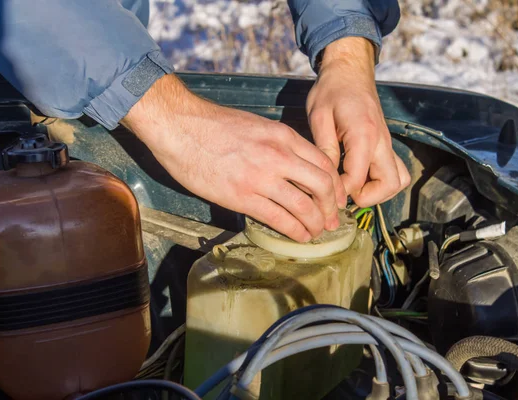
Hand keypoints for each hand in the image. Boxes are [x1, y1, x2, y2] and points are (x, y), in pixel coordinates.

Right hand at [122, 74, 346, 241]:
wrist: (181, 127)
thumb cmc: (214, 125)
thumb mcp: (257, 126)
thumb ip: (278, 144)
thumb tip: (293, 166)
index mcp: (283, 136)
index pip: (323, 163)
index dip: (335, 185)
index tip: (336, 198)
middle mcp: (279, 156)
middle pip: (322, 186)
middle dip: (331, 207)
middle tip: (332, 220)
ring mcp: (262, 178)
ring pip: (304, 206)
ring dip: (316, 223)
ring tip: (317, 232)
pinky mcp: (242, 197)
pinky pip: (279, 219)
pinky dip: (295, 231)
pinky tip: (299, 236)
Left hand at [306, 37, 409, 205]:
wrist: (350, 70)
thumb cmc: (331, 90)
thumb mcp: (319, 116)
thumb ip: (325, 148)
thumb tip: (327, 178)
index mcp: (363, 135)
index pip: (357, 179)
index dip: (339, 191)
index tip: (323, 188)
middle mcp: (382, 142)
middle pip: (390, 185)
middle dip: (366, 197)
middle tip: (343, 191)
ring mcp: (387, 144)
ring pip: (398, 181)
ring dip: (378, 191)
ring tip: (353, 187)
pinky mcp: (386, 145)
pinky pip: (396, 171)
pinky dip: (382, 182)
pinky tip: (360, 177)